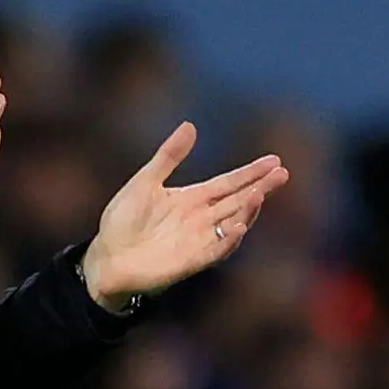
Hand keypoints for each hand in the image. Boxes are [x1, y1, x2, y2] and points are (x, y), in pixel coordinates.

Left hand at [81, 123, 288, 308]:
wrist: (105, 257)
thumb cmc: (122, 221)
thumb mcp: (145, 181)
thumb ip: (168, 157)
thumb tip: (190, 126)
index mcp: (192, 199)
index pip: (228, 183)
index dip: (250, 172)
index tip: (273, 161)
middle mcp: (201, 219)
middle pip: (238, 201)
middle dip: (260, 188)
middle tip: (282, 173)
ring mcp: (198, 241)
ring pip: (232, 224)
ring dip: (248, 211)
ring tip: (260, 194)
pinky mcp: (190, 261)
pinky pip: (215, 251)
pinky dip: (228, 241)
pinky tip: (238, 226)